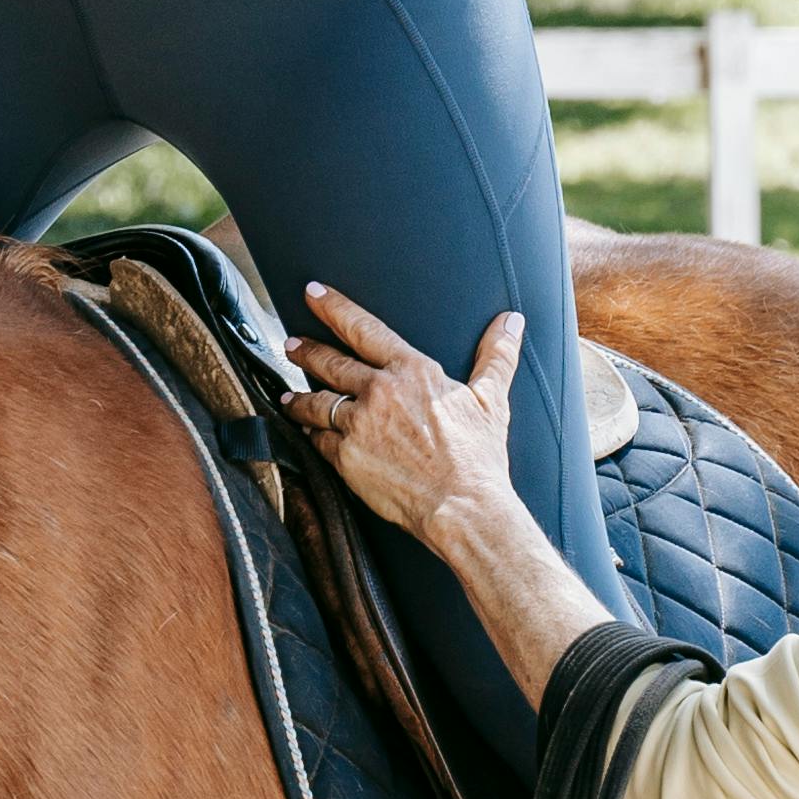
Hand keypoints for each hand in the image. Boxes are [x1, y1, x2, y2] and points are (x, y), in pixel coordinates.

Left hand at [297, 283, 523, 548]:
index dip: (334, 307)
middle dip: (305, 350)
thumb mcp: (491, 399)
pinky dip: (311, 434)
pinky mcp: (346, 458)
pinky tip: (305, 432)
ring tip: (287, 394)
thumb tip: (511, 322)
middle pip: (329, 362)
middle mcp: (378, 392)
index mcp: (411, 371)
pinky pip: (318, 440)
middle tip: (289, 343)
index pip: (363, 328)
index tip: (313, 293)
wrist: (462, 506)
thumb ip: (497, 356)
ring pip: (315, 402)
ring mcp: (358, 425)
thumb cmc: (478, 457)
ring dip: (298, 396)